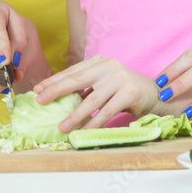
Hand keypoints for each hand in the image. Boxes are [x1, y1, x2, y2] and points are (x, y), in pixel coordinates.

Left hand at [32, 55, 159, 130]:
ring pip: (91, 100)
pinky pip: (107, 111)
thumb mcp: (103, 83)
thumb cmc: (123, 90)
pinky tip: (83, 130)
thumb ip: (85, 87)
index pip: (72, 72)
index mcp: (98, 61)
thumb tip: (56, 98)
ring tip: (62, 126)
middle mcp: (108, 66)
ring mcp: (120, 78)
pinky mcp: (130, 93)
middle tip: (41, 101)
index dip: (53, 81)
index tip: (37, 90)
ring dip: (75, 115)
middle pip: (77, 80)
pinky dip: (94, 122)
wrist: (154, 94)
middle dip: (56, 91)